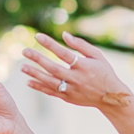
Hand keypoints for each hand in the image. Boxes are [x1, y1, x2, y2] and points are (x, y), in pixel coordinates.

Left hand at [19, 33, 133, 109]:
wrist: (111, 97)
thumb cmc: (104, 72)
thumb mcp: (97, 55)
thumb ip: (80, 45)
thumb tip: (64, 35)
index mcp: (84, 66)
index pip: (63, 53)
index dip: (50, 44)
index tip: (37, 36)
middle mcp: (76, 78)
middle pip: (53, 68)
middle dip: (37, 59)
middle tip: (24, 51)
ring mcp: (72, 90)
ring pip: (49, 82)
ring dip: (35, 74)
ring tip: (22, 67)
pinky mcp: (68, 98)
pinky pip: (51, 92)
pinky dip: (39, 87)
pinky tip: (29, 82)